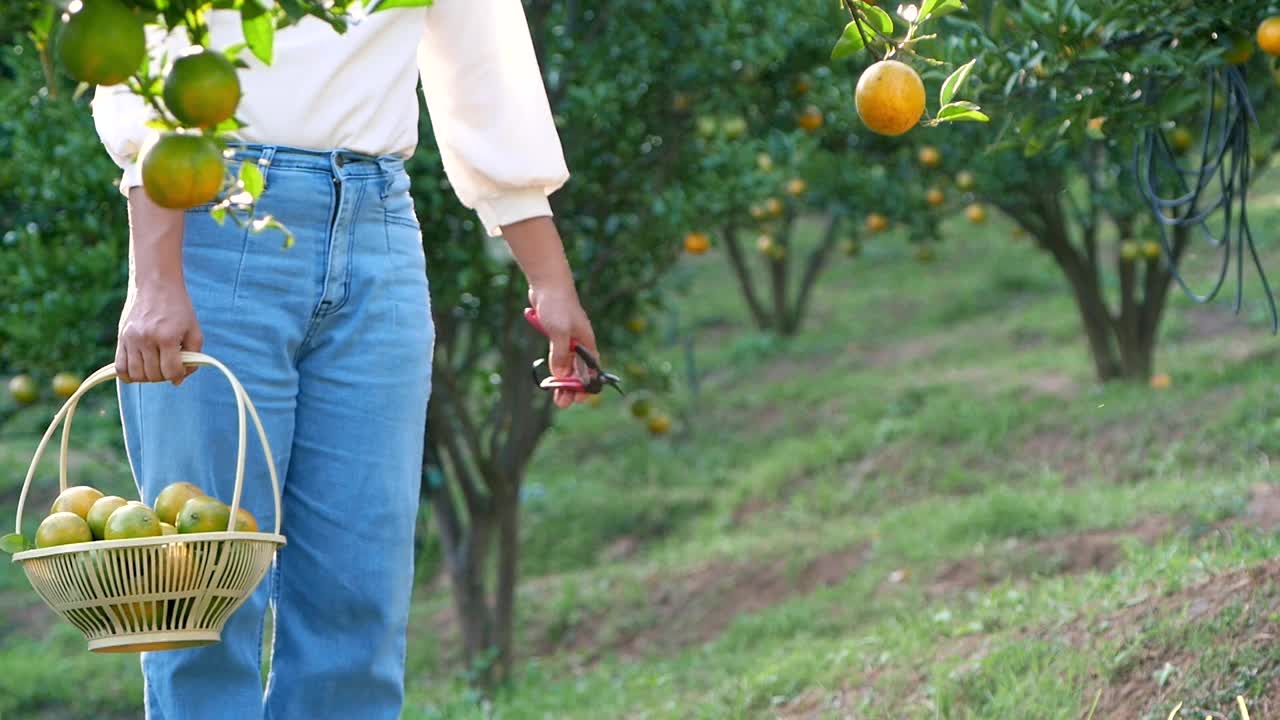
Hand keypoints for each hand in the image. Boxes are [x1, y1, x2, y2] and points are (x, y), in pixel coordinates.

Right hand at [116, 280, 202, 384]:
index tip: (180, 372)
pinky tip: (139, 369)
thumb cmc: (178, 308)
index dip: (178, 376)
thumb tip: (180, 378)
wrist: (156, 284)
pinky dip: (128, 375)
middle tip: (169, 367)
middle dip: (164, 376)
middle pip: (153, 375)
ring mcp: (131, 339)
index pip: (170, 371)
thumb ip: (193, 354)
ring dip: (147, 377)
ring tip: (155, 367)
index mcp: (167, 336)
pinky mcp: (121, 337)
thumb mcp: (194, 329)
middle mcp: (146, 339)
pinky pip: (119, 367)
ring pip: (135, 375)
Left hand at [528, 285, 597, 407]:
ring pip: (568, 367)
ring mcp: (569, 340)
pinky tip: (552, 378)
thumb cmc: (558, 306)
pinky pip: (559, 357)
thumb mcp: (560, 332)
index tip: (577, 399)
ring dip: (563, 382)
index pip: (591, 370)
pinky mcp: (557, 336)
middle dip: (572, 389)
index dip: (586, 386)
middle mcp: (580, 344)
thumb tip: (560, 375)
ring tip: (556, 396)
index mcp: (587, 343)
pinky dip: (557, 368)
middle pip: (580, 372)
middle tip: (562, 403)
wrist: (548, 284)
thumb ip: (560, 354)